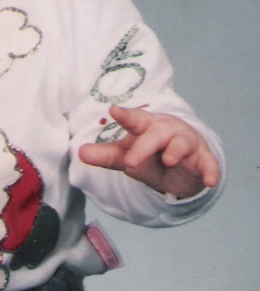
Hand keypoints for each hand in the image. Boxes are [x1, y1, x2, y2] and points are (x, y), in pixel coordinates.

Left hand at [78, 104, 219, 198]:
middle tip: (130, 161)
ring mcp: (186, 143)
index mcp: (146, 126)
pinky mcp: (203, 159)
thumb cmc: (151, 154)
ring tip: (168, 160)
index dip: (125, 116)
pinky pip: (208, 163)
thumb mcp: (128, 157)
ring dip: (176, 151)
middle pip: (156, 134)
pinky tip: (210, 180)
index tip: (113, 111)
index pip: (134, 120)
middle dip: (145, 145)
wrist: (181, 166)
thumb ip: (106, 155)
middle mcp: (167, 130)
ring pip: (182, 143)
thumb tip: (80, 153)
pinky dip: (210, 170)